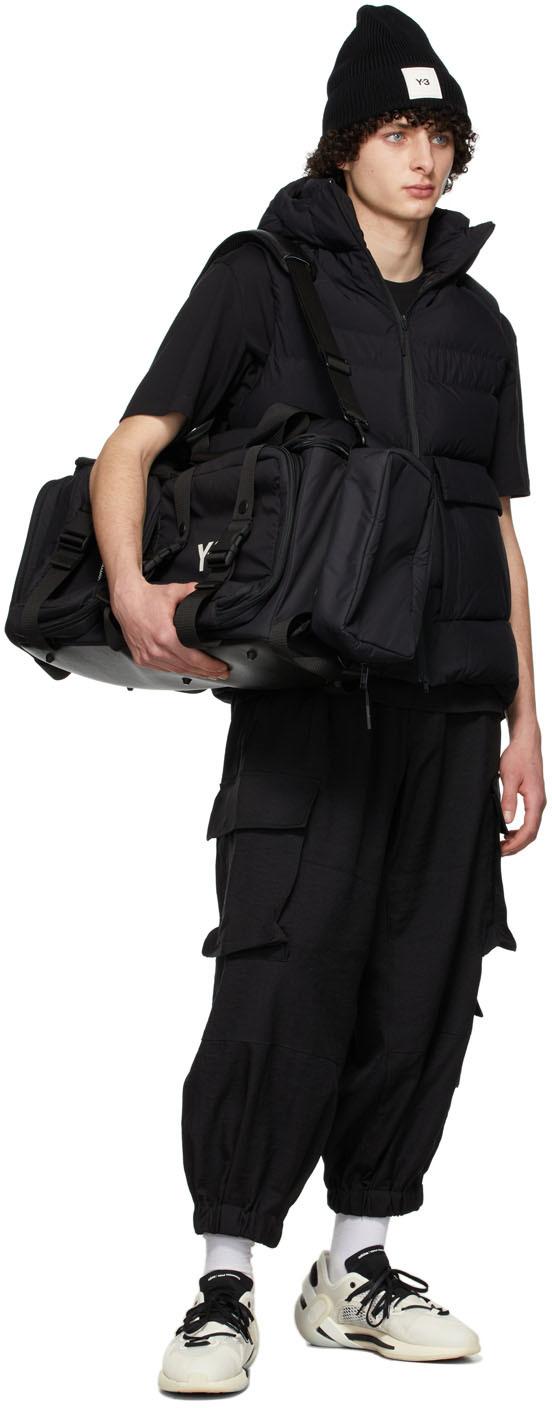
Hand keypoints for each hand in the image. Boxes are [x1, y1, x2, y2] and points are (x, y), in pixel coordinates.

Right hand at [111, 578, 230, 679]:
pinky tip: (188, 670)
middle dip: (206, 672)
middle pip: (187, 668)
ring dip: (193, 673)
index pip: (194, 659)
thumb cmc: (146, 598)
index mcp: (165, 636)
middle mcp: (155, 650)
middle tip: (220, 673)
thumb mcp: (174, 591)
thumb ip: (193, 592)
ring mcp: (147, 656)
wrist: (125, 601)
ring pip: (176, 671)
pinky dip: (177, 670)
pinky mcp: (142, 659)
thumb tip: (208, 591)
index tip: (222, 668)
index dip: (210, 666)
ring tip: (208, 674)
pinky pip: (164, 669)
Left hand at [498, 718, 546, 854]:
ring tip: (502, 845)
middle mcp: (540, 803)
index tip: (502, 850)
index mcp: (536, 800)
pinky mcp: (533, 798)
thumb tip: (507, 820)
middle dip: (516, 846)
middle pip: (532, 833)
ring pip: (531, 828)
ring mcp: (538, 801)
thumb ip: (508, 799)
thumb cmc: (518, 757)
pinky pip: (529, 820)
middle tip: (499, 852)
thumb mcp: (509, 777)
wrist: (526, 743)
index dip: (516, 843)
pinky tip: (508, 831)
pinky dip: (520, 830)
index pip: (529, 830)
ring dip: (518, 839)